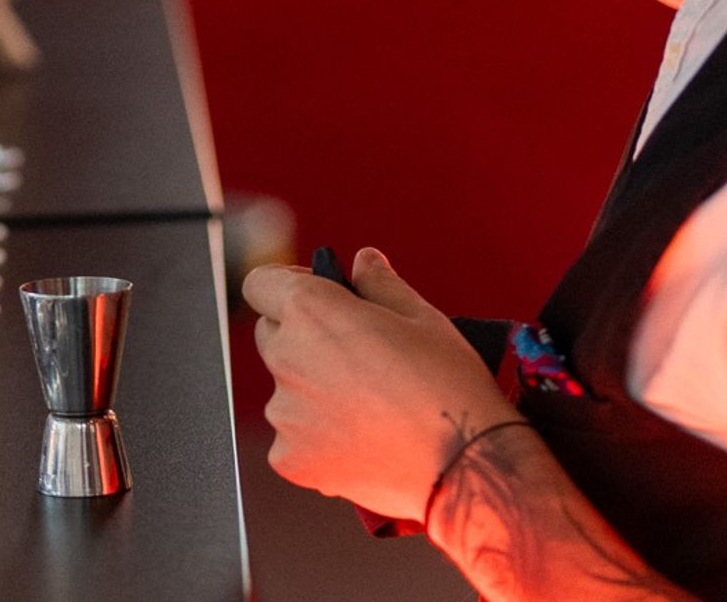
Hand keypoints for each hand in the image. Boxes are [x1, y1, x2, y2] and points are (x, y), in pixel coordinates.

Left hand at [242, 248, 519, 519]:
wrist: (464, 464)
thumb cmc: (448, 384)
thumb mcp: (421, 318)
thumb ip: (379, 284)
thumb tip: (363, 261)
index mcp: (309, 310)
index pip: (262, 284)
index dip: (289, 286)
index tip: (322, 298)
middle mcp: (285, 357)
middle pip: (272, 335)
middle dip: (302, 337)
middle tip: (355, 356)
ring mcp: (284, 413)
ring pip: (287, 392)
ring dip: (313, 392)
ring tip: (368, 407)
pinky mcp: (290, 458)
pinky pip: (295, 439)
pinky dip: (319, 439)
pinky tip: (362, 441)